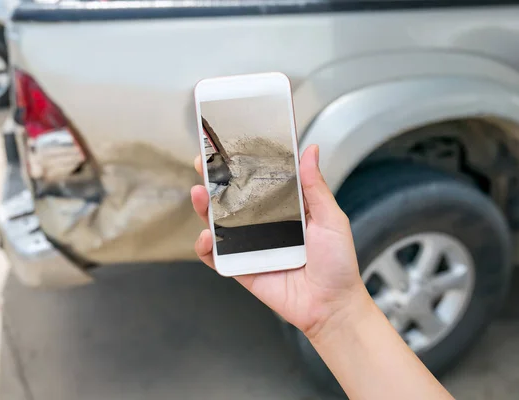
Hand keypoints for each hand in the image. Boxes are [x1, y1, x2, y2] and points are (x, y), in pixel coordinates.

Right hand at [191, 144, 367, 337]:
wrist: (332, 305)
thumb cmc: (337, 263)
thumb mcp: (330, 219)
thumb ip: (315, 186)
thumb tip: (310, 151)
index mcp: (284, 209)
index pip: (257, 182)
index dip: (241, 166)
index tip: (227, 148)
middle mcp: (264, 225)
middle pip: (232, 199)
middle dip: (214, 181)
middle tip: (203, 164)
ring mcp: (251, 247)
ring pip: (220, 224)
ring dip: (204, 208)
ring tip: (199, 194)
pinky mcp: (241, 269)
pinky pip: (218, 257)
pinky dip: (206, 248)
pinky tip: (206, 236)